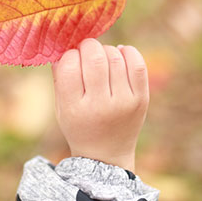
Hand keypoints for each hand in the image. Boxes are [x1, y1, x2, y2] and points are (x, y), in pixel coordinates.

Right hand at [52, 39, 148, 171]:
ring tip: (102, 57)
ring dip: (106, 50)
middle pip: (94, 58)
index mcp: (74, 108)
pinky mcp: (141, 100)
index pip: (69, 65)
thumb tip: (65, 45)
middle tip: (87, 50)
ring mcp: (123, 103)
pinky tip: (120, 53)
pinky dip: (128, 52)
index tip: (72, 58)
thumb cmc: (79, 124)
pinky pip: (138, 65)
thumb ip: (60, 76)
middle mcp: (100, 105)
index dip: (70, 54)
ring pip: (115, 58)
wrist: (106, 155)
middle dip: (88, 46)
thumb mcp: (61, 107)